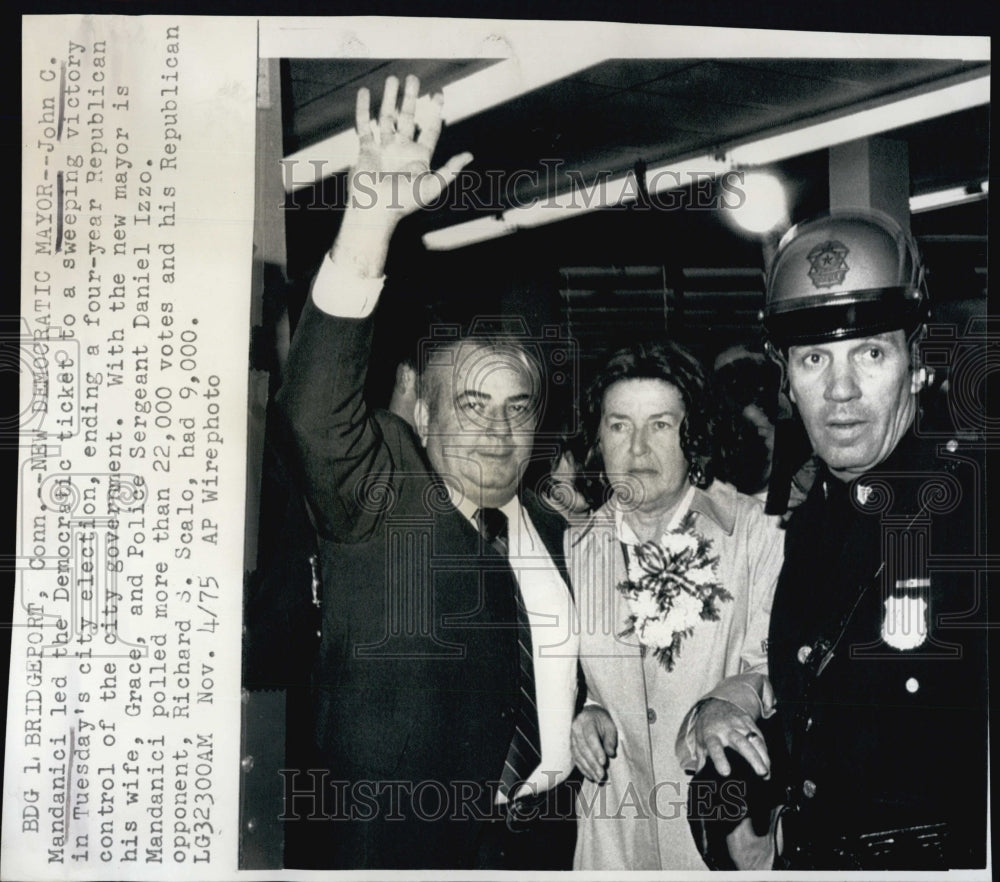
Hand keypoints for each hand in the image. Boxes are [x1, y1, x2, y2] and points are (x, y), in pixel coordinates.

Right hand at [349, 74, 471, 224]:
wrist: (375, 210)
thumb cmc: (404, 202)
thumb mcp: (432, 186)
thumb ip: (450, 170)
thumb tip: (470, 155)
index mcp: (419, 158)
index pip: (430, 131)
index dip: (436, 113)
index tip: (439, 95)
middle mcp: (402, 150)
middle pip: (408, 118)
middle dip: (411, 98)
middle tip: (413, 78)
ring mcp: (383, 149)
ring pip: (387, 117)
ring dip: (389, 98)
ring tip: (392, 79)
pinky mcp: (366, 150)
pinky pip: (364, 125)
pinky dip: (363, 109)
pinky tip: (364, 93)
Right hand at [571, 705, 617, 782]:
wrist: (589, 715)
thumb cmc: (602, 721)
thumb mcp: (610, 725)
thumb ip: (611, 739)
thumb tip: (611, 753)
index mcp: (586, 720)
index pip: (590, 737)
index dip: (596, 750)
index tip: (604, 762)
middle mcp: (575, 728)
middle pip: (583, 748)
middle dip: (593, 763)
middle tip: (602, 775)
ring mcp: (571, 738)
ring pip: (578, 755)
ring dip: (588, 769)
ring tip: (598, 778)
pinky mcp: (571, 746)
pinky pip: (575, 759)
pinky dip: (583, 769)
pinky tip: (590, 776)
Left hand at [693, 698, 769, 777]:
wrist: (715, 703)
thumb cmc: (707, 726)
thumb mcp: (699, 740)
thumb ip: (700, 759)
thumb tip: (698, 778)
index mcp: (711, 734)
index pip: (715, 747)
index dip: (719, 759)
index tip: (725, 772)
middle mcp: (726, 728)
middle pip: (741, 743)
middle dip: (753, 758)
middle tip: (761, 772)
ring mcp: (739, 724)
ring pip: (754, 740)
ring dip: (763, 756)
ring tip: (767, 772)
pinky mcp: (749, 721)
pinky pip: (759, 736)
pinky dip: (764, 750)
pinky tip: (767, 763)